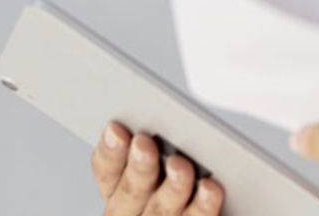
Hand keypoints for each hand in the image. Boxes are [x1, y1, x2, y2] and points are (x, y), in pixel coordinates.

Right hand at [90, 121, 224, 215]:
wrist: (211, 214)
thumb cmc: (188, 180)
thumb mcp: (167, 158)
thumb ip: (161, 143)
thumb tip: (164, 113)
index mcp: (120, 191)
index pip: (107, 171)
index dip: (110, 152)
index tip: (115, 129)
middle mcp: (133, 212)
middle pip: (130, 192)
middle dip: (138, 167)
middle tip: (144, 144)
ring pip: (160, 211)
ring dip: (170, 187)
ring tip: (180, 165)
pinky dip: (202, 206)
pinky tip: (210, 189)